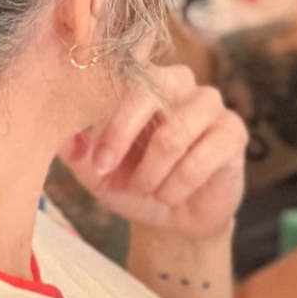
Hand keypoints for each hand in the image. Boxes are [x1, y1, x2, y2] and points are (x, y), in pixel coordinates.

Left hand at [59, 64, 247, 240]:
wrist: (174, 217)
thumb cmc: (133, 182)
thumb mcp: (97, 171)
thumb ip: (76, 152)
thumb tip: (63, 138)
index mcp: (143, 79)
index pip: (124, 81)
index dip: (111, 124)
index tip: (99, 162)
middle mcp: (179, 82)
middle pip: (152, 94)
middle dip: (126, 140)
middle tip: (112, 175)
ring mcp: (211, 103)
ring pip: (175, 134)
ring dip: (154, 173)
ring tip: (148, 189)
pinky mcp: (233, 131)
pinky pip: (203, 157)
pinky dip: (179, 184)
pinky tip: (171, 194)